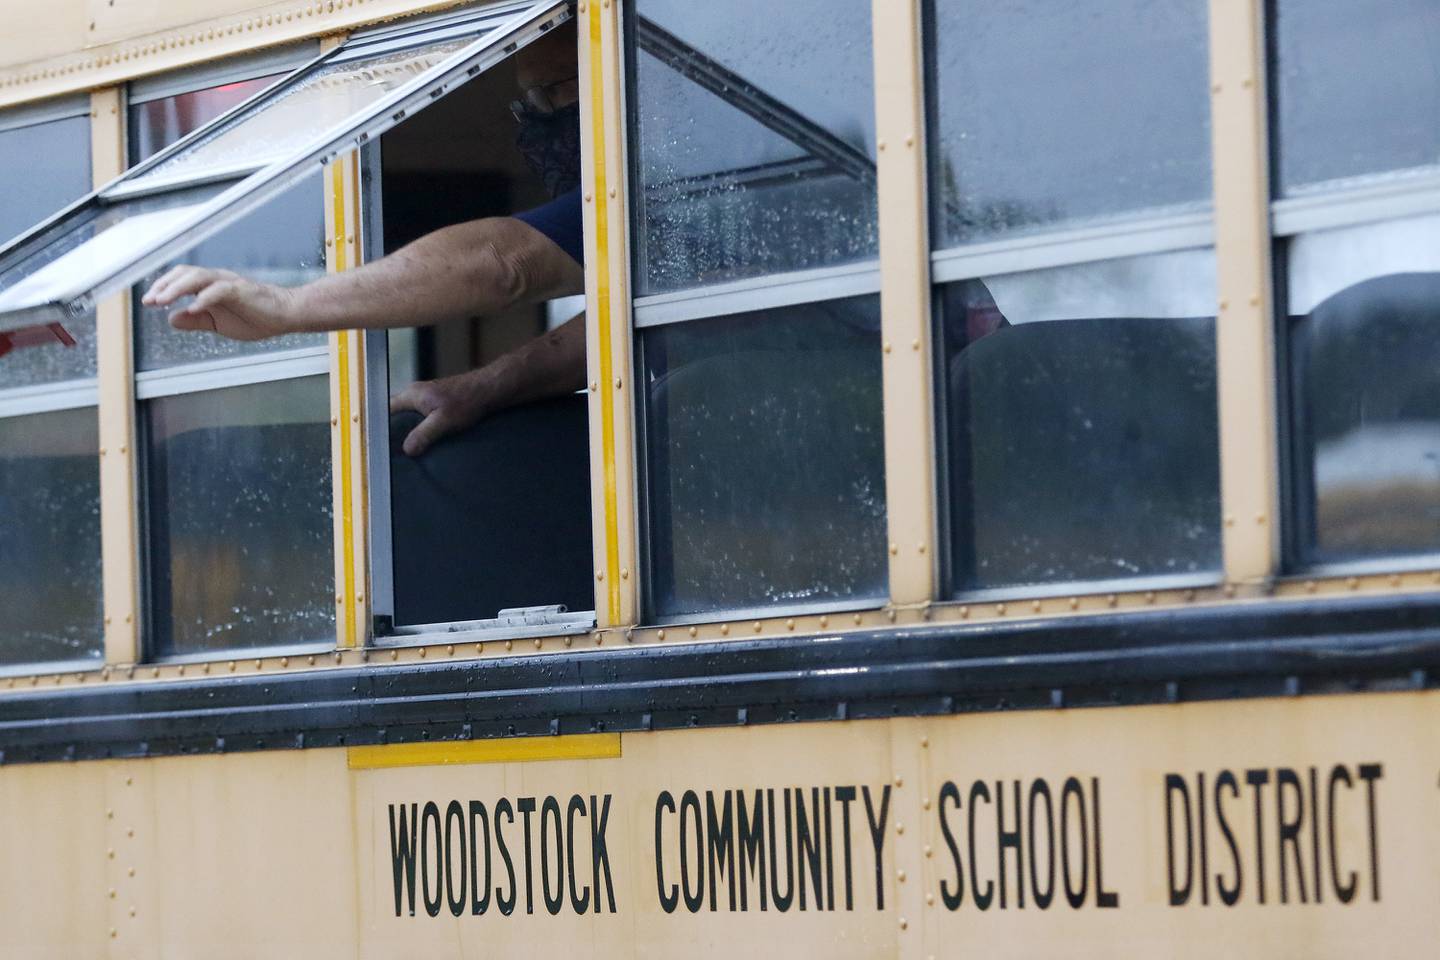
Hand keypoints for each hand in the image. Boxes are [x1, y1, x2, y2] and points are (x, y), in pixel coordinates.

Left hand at [141, 266, 298, 340]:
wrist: (286, 315)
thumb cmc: (257, 316)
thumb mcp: (219, 323)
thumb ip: (196, 320)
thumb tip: (172, 319)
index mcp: (211, 286)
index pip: (182, 279)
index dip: (163, 288)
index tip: (149, 301)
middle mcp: (218, 280)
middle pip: (185, 273)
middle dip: (164, 286)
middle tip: (150, 300)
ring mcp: (229, 283)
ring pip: (197, 277)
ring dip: (177, 289)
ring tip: (163, 301)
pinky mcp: (241, 290)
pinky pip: (219, 291)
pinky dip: (204, 299)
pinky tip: (192, 308)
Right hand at [389, 370, 497, 456]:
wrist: (487, 390)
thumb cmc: (466, 401)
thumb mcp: (444, 421)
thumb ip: (424, 434)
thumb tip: (407, 449)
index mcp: (411, 395)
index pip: (385, 410)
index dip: (380, 426)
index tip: (379, 443)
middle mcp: (414, 394)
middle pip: (395, 414)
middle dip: (392, 431)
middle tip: (391, 451)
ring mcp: (424, 398)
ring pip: (408, 416)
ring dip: (407, 431)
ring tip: (404, 450)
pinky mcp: (435, 403)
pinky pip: (419, 417)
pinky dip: (418, 428)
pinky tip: (422, 442)